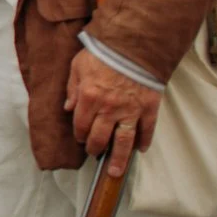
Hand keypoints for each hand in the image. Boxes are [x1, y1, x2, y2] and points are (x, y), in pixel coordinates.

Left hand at [66, 49, 161, 176]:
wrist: (134, 44)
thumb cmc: (103, 53)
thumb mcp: (78, 66)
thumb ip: (72, 88)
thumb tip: (67, 108)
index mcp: (89, 98)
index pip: (81, 125)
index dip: (79, 134)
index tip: (80, 139)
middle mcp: (109, 109)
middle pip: (100, 138)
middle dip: (95, 148)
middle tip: (94, 153)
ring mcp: (131, 111)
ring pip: (123, 141)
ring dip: (119, 159)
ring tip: (115, 172)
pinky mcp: (149, 108)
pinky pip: (147, 130)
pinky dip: (144, 141)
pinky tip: (140, 150)